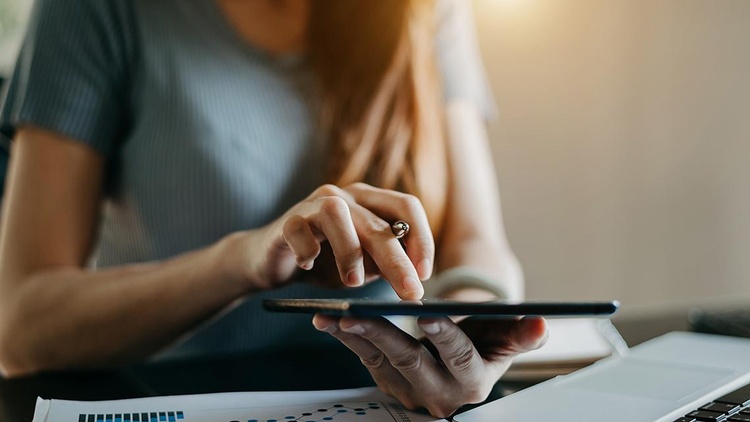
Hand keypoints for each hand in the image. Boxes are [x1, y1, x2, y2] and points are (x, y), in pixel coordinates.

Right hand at [229, 183, 433, 298]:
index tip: (425, 274)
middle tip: (409, 292)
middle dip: (397, 260)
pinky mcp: (287, 221)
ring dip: (350, 251)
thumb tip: (414, 281)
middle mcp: (345, 197)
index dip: (421, 238)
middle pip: (377, 222)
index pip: (406, 206)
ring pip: (337, 214)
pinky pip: (299, 230)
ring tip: (353, 282)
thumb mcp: (363, 265)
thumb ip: (385, 265)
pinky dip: (307, 251)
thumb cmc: (325, 262)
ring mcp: (313, 205)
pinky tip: (308, 266)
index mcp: (369, 202)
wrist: (272, 260)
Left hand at [312, 314, 547, 417]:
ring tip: (331, 316)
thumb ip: (522, 332)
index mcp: (473, 382)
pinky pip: (365, 358)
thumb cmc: (488, 341)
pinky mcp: (388, 381)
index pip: (458, 357)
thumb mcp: (506, 337)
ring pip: (380, 361)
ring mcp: (410, 390)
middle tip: (355, 315)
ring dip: (354, 337)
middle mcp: (439, 393)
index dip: (444, 336)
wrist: (465, 358)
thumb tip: (542, 325)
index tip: (426, 315)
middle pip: (409, 361)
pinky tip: (327, 321)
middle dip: (381, 336)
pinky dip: (346, 339)